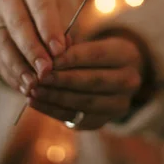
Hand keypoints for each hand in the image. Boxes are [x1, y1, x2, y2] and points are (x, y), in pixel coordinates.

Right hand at [0, 0, 73, 95]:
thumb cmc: (54, 0)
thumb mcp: (64, 5)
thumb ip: (64, 28)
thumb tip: (61, 55)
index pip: (40, 5)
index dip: (49, 29)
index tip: (59, 51)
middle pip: (18, 24)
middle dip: (32, 51)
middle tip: (46, 72)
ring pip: (3, 42)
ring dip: (18, 67)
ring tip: (33, 86)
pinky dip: (10, 74)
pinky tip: (23, 87)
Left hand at [27, 34, 145, 129]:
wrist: (111, 75)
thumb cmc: (93, 53)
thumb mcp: (88, 42)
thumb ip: (69, 46)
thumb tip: (47, 54)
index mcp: (128, 54)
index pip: (97, 55)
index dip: (71, 58)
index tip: (48, 58)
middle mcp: (130, 81)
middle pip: (93, 81)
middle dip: (62, 80)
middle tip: (38, 77)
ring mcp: (118, 105)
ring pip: (84, 103)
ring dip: (55, 97)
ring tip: (33, 90)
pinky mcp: (102, 121)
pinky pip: (75, 118)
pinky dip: (52, 111)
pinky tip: (36, 103)